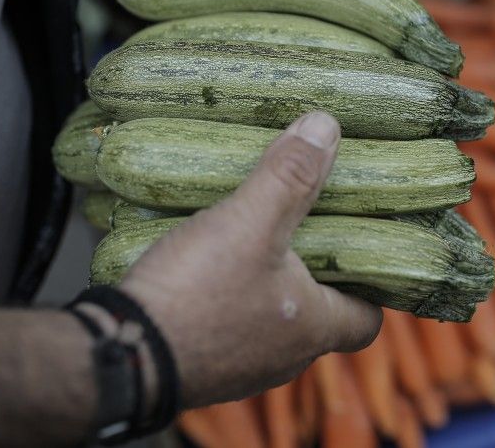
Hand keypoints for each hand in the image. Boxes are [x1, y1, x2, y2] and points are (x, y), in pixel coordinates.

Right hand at [119, 112, 381, 407]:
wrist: (122, 354)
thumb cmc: (197, 296)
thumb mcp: (249, 223)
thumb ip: (289, 176)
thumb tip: (325, 128)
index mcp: (313, 329)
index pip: (368, 321)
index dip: (372, 285)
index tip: (362, 247)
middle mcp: (285, 358)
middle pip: (320, 315)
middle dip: (315, 272)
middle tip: (305, 227)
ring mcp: (241, 367)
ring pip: (273, 320)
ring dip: (269, 283)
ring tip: (254, 237)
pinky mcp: (202, 364)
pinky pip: (230, 327)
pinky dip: (229, 297)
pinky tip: (208, 265)